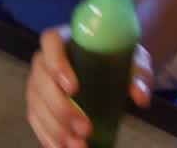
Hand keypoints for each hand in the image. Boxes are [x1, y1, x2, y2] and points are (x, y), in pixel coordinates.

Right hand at [25, 26, 152, 147]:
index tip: (73, 88)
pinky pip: (35, 120)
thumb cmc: (117, 57)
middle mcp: (44, 59)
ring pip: (37, 105)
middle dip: (61, 109)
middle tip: (86, 129)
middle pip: (41, 80)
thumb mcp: (133, 60)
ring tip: (80, 146)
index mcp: (64, 39)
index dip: (57, 64)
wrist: (109, 66)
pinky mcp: (37, 103)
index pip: (51, 42)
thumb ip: (138, 73)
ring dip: (56, 129)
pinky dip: (48, 137)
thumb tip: (140, 97)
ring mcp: (38, 82)